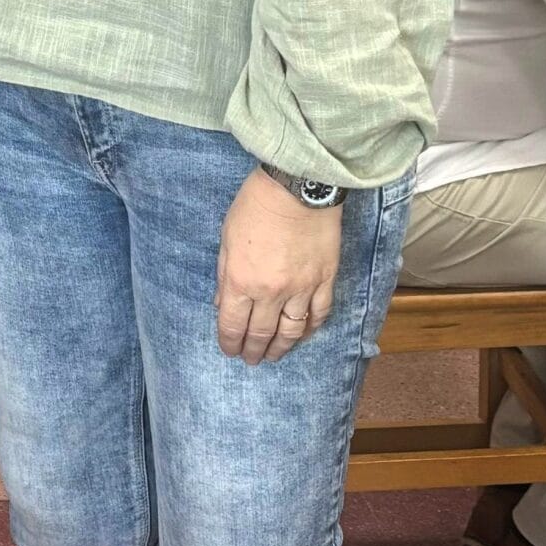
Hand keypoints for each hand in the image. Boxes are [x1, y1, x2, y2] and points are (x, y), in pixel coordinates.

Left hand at [216, 168, 341, 365]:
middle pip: (261, 333)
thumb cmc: (255, 205)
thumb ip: (223, 274)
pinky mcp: (325, 280)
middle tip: (251, 360)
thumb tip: (221, 303)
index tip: (230, 350)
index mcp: (239, 281)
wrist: (298, 186)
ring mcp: (300, 288)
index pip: (232, 325)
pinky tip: (303, 334)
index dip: (229, 343)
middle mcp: (269, 292)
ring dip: (281, 347)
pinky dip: (311, 329)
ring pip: (291, 331)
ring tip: (274, 356)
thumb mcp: (226, 238)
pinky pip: (319, 314)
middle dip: (253, 350)